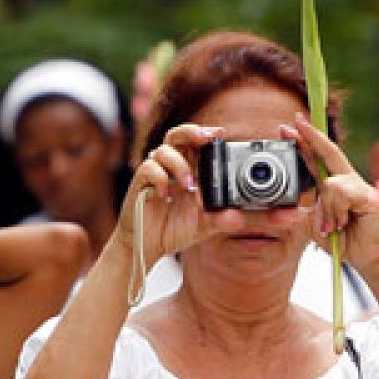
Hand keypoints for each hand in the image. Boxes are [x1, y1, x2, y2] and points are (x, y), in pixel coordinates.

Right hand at [110, 123, 228, 264]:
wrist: (148, 247)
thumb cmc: (175, 230)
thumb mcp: (204, 226)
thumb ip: (221, 220)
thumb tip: (238, 218)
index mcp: (189, 170)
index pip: (196, 143)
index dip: (206, 134)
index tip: (220, 134)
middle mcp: (172, 167)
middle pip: (177, 135)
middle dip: (191, 131)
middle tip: (206, 138)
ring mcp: (155, 174)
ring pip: (163, 150)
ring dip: (179, 164)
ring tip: (188, 185)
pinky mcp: (140, 183)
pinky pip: (148, 168)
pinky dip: (159, 178)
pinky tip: (166, 196)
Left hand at [285, 115, 378, 274]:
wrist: (368, 258)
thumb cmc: (345, 240)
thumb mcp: (315, 225)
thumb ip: (303, 212)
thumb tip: (285, 205)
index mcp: (334, 185)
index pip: (316, 159)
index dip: (303, 143)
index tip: (287, 128)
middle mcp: (347, 181)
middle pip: (328, 152)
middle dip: (311, 137)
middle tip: (295, 123)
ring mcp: (360, 186)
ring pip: (329, 184)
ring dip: (325, 209)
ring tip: (333, 227)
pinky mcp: (369, 196)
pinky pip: (342, 193)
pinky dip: (336, 211)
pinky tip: (342, 223)